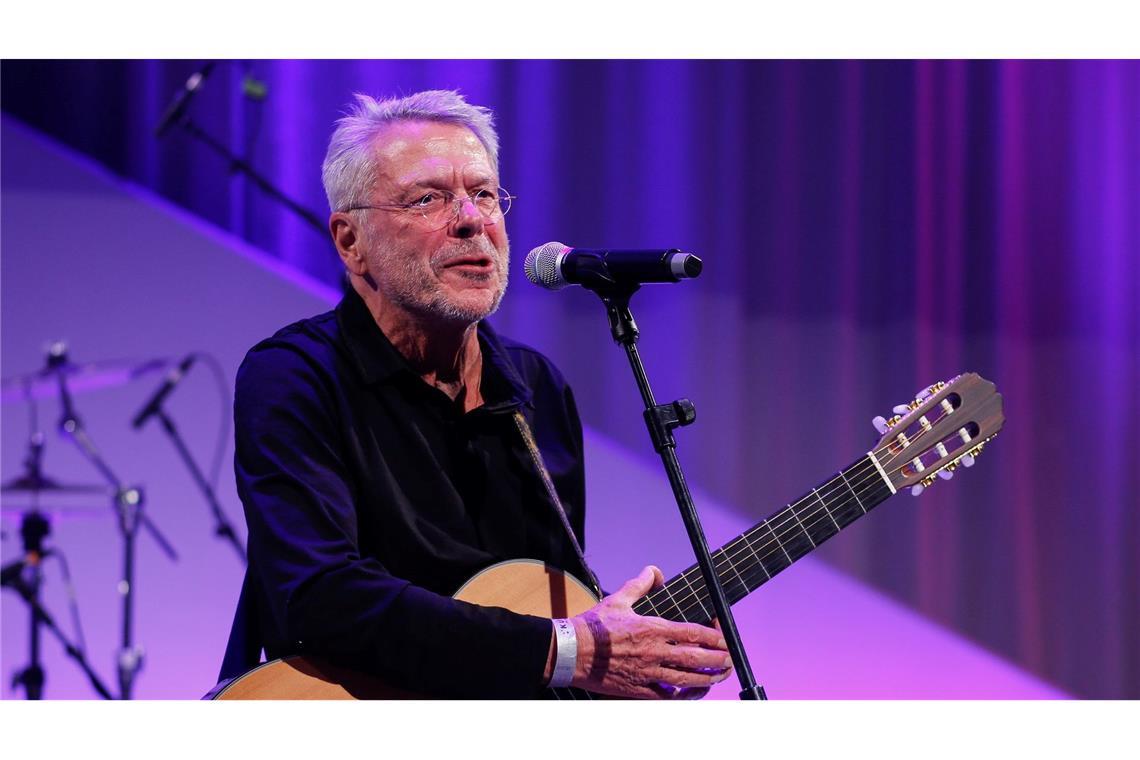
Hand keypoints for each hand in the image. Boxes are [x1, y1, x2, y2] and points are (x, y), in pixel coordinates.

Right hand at [569, 565, 731, 698]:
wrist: (571, 652)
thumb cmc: (594, 626)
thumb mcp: (619, 599)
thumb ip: (640, 584)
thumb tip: (655, 571)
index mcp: (652, 629)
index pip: (692, 633)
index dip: (713, 636)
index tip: (724, 637)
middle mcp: (653, 653)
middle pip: (695, 659)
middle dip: (718, 660)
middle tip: (730, 659)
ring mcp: (647, 674)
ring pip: (686, 680)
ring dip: (707, 679)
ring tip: (720, 676)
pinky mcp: (637, 690)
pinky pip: (666, 698)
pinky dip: (683, 697)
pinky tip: (692, 693)